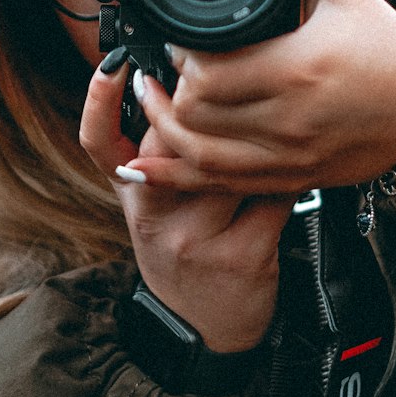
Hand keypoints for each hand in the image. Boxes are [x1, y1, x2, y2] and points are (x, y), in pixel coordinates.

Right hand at [80, 59, 292, 351]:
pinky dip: (291, 179)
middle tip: (236, 101)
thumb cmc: (184, 250)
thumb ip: (156, 152)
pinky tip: (295, 177)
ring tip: (276, 141)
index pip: (100, 143)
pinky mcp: (241, 254)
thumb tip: (182, 81)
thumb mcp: (155, 204)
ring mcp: (197, 238)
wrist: (203, 330)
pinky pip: (276, 192)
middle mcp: (157, 218)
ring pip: (234, 160)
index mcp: (133, 197)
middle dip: (210, 112)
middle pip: (176, 139)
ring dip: (262, 145)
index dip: (99, 101)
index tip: (115, 66)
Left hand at [120, 0, 395, 195]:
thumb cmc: (392, 54)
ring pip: (200, 155)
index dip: (180, 57)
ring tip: (150, 101)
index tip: (175, 38)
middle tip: (161, 67)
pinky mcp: (291, 179)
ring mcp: (289, 154)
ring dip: (164, 129)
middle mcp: (289, 117)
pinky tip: (152, 161)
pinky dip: (180, 174)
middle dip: (169, 89)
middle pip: (195, 114)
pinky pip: (221, 184)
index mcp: (299, 68)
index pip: (210, 74)